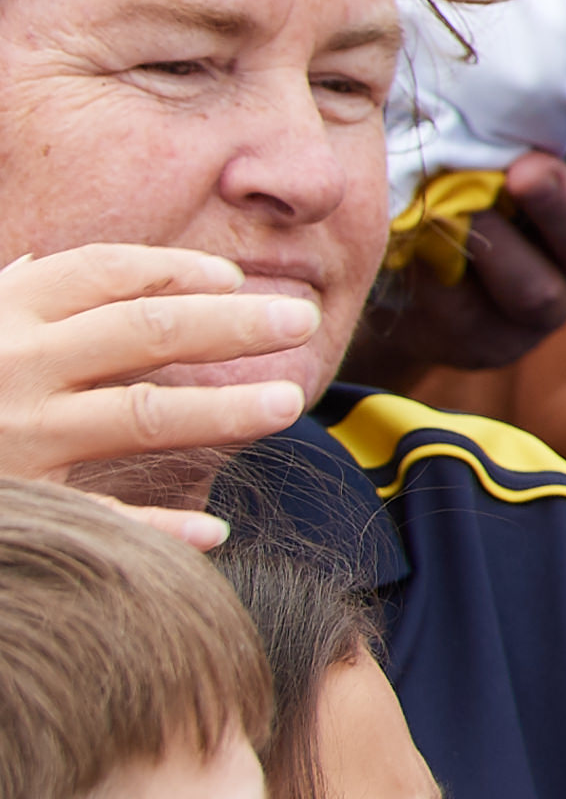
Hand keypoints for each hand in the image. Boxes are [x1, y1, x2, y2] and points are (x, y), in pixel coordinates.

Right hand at [0, 245, 315, 530]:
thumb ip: (6, 307)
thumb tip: (33, 267)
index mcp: (5, 313)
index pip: (106, 273)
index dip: (177, 271)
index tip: (236, 278)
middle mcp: (13, 366)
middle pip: (145, 331)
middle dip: (233, 324)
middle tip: (303, 322)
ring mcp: (16, 436)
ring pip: (141, 415)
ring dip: (223, 409)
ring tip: (288, 402)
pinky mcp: (20, 503)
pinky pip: (103, 517)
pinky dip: (161, 528)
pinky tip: (216, 531)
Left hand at [344, 115, 565, 384]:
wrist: (410, 256)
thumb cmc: (468, 167)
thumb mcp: (509, 131)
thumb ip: (533, 103)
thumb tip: (537, 32)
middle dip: (563, 202)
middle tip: (525, 169)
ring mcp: (543, 307)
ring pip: (543, 291)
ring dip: (501, 247)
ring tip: (457, 207)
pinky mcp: (487, 342)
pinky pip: (472, 320)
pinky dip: (444, 280)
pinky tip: (415, 242)